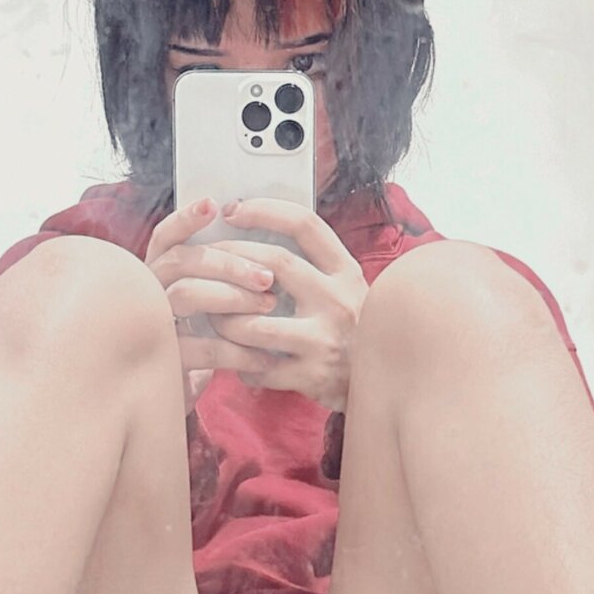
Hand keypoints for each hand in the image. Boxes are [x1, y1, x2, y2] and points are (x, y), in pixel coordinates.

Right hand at [145, 197, 281, 414]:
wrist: (170, 406)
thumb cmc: (195, 350)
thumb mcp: (205, 313)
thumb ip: (219, 282)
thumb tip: (266, 256)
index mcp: (156, 275)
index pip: (165, 237)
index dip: (187, 219)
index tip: (214, 205)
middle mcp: (146, 294)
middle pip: (181, 261)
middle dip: (228, 263)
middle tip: (268, 277)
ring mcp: (149, 326)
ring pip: (186, 295)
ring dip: (232, 298)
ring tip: (269, 307)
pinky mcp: (161, 361)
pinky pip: (202, 347)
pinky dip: (239, 351)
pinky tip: (264, 357)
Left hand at [205, 198, 369, 411]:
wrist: (389, 382)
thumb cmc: (354, 333)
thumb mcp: (346, 291)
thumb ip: (313, 268)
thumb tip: (257, 238)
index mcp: (345, 272)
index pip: (304, 225)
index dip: (264, 211)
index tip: (231, 210)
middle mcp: (338, 300)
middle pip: (275, 264)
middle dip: (231, 262)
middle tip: (205, 264)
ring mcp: (325, 339)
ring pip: (257, 324)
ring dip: (225, 320)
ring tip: (212, 317)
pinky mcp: (312, 375)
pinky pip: (261, 368)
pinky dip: (240, 364)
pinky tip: (233, 360)